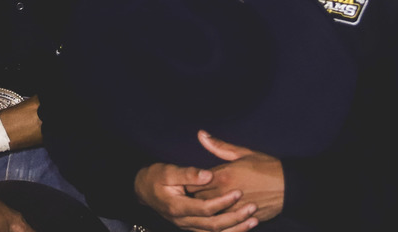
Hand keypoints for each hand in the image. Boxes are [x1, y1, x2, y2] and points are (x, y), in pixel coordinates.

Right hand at [134, 162, 256, 231]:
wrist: (143, 190)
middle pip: (214, 225)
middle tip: (253, 207)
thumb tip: (208, 175)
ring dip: (236, 228)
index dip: (223, 201)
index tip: (239, 191)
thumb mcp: (168, 171)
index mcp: (178, 207)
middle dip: (235, 218)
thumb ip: (189, 174)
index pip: (205, 208)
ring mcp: (188, 227)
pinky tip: (243, 227)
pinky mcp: (192, 227)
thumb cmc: (155, 177)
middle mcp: (183, 221)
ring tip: (254, 220)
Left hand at [191, 131, 282, 223]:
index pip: (194, 183)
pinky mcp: (243, 219)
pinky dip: (220, 219)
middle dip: (193, 197)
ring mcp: (235, 209)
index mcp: (223, 176)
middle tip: (189, 195)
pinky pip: (226, 223)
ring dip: (206, 209)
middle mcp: (226, 194)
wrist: (290, 186)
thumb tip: (201, 134)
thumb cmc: (266, 166)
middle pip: (199, 200)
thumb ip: (218, 146)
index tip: (184, 182)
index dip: (187, 183)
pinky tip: (219, 215)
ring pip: (211, 214)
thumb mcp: (242, 153)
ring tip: (201, 206)